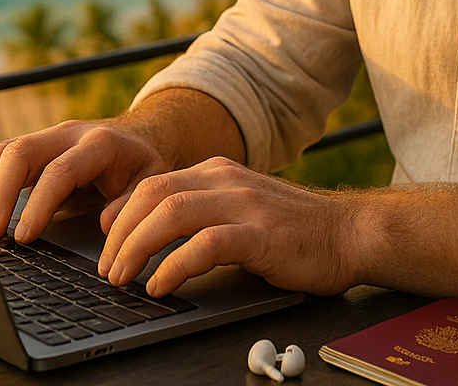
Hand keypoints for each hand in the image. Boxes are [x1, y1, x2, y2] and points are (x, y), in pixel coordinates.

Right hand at [0, 119, 169, 243]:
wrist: (137, 137)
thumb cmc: (140, 166)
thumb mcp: (151, 183)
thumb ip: (132, 203)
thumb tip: (107, 224)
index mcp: (100, 144)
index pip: (60, 171)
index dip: (38, 204)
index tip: (24, 237)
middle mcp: (68, 134)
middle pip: (21, 152)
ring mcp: (48, 137)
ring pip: (4, 152)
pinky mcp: (34, 146)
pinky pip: (1, 157)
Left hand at [98, 156, 357, 297]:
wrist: (353, 233)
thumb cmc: (296, 231)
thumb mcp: (241, 209)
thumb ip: (203, 213)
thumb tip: (151, 234)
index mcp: (218, 172)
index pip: (152, 183)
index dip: (119, 212)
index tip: (104, 240)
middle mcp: (226, 179)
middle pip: (152, 194)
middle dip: (119, 233)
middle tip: (106, 268)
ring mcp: (244, 203)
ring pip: (170, 213)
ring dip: (136, 247)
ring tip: (122, 277)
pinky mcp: (260, 233)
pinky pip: (205, 245)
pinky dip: (173, 266)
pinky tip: (161, 286)